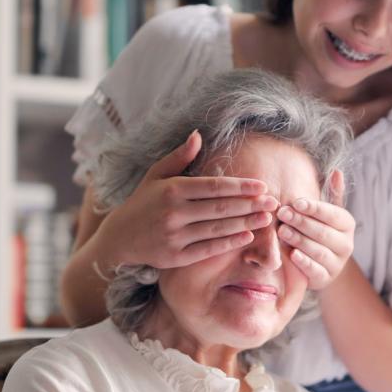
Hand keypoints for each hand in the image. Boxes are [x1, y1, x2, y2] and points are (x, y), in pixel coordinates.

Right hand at [99, 130, 278, 268]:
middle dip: (250, 205)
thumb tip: (199, 134)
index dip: (240, 187)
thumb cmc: (142, 202)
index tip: (261, 186)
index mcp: (172, 189)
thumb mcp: (155, 175)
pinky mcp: (175, 257)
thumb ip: (179, 156)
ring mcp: (174, 236)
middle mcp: (173, 212)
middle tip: (273, 202)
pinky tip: (247, 237)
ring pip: (218, 229)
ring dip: (246, 223)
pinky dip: (229, 243)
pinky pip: (208, 249)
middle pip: (221, 208)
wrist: (118, 238)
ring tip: (267, 218)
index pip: (214, 186)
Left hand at [275, 169, 355, 288]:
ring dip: (299, 240)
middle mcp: (346, 244)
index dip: (314, 208)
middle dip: (302, 222)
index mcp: (347, 224)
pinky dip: (304, 263)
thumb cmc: (320, 230)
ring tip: (282, 231)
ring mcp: (337, 263)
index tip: (295, 202)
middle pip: (323, 232)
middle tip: (282, 213)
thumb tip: (337, 171)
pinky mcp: (326, 279)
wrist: (323, 264)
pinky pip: (315, 271)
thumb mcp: (327, 213)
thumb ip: (332, 194)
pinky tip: (292, 254)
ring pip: (318, 251)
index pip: (332, 214)